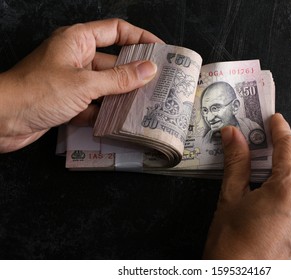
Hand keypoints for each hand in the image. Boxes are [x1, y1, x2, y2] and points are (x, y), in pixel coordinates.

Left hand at [0, 18, 162, 152]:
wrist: (1, 120)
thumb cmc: (36, 92)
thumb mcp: (85, 83)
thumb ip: (119, 78)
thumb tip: (148, 70)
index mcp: (78, 40)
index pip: (116, 31)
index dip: (140, 38)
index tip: (160, 50)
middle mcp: (76, 58)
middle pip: (114, 60)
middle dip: (135, 71)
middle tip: (159, 81)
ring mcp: (73, 81)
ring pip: (106, 85)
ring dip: (123, 95)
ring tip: (147, 103)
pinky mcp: (69, 102)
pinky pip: (95, 104)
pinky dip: (107, 113)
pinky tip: (123, 120)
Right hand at [203, 113, 290, 258]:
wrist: (237, 276)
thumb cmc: (232, 244)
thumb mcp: (230, 197)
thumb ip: (236, 161)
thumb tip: (234, 136)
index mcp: (289, 191)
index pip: (290, 148)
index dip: (281, 129)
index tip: (276, 122)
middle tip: (284, 146)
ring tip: (289, 167)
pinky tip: (290, 190)